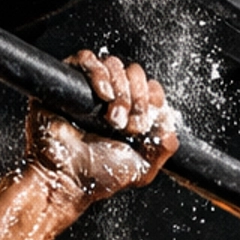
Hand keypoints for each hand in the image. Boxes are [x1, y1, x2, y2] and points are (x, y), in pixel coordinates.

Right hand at [25, 50, 178, 201]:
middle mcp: (111, 100)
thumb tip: (172, 127)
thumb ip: (163, 148)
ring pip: (114, 65)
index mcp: (130, 114)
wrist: (67, 179)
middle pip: (134, 73)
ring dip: (120, 91)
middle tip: (129, 125)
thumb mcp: (142, 168)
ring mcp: (90, 89)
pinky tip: (103, 96)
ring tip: (112, 119)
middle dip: (137, 98)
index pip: (150, 88)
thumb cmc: (97, 176)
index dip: (152, 99)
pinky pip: (87, 59)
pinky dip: (99, 74)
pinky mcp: (68, 82)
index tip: (147, 122)